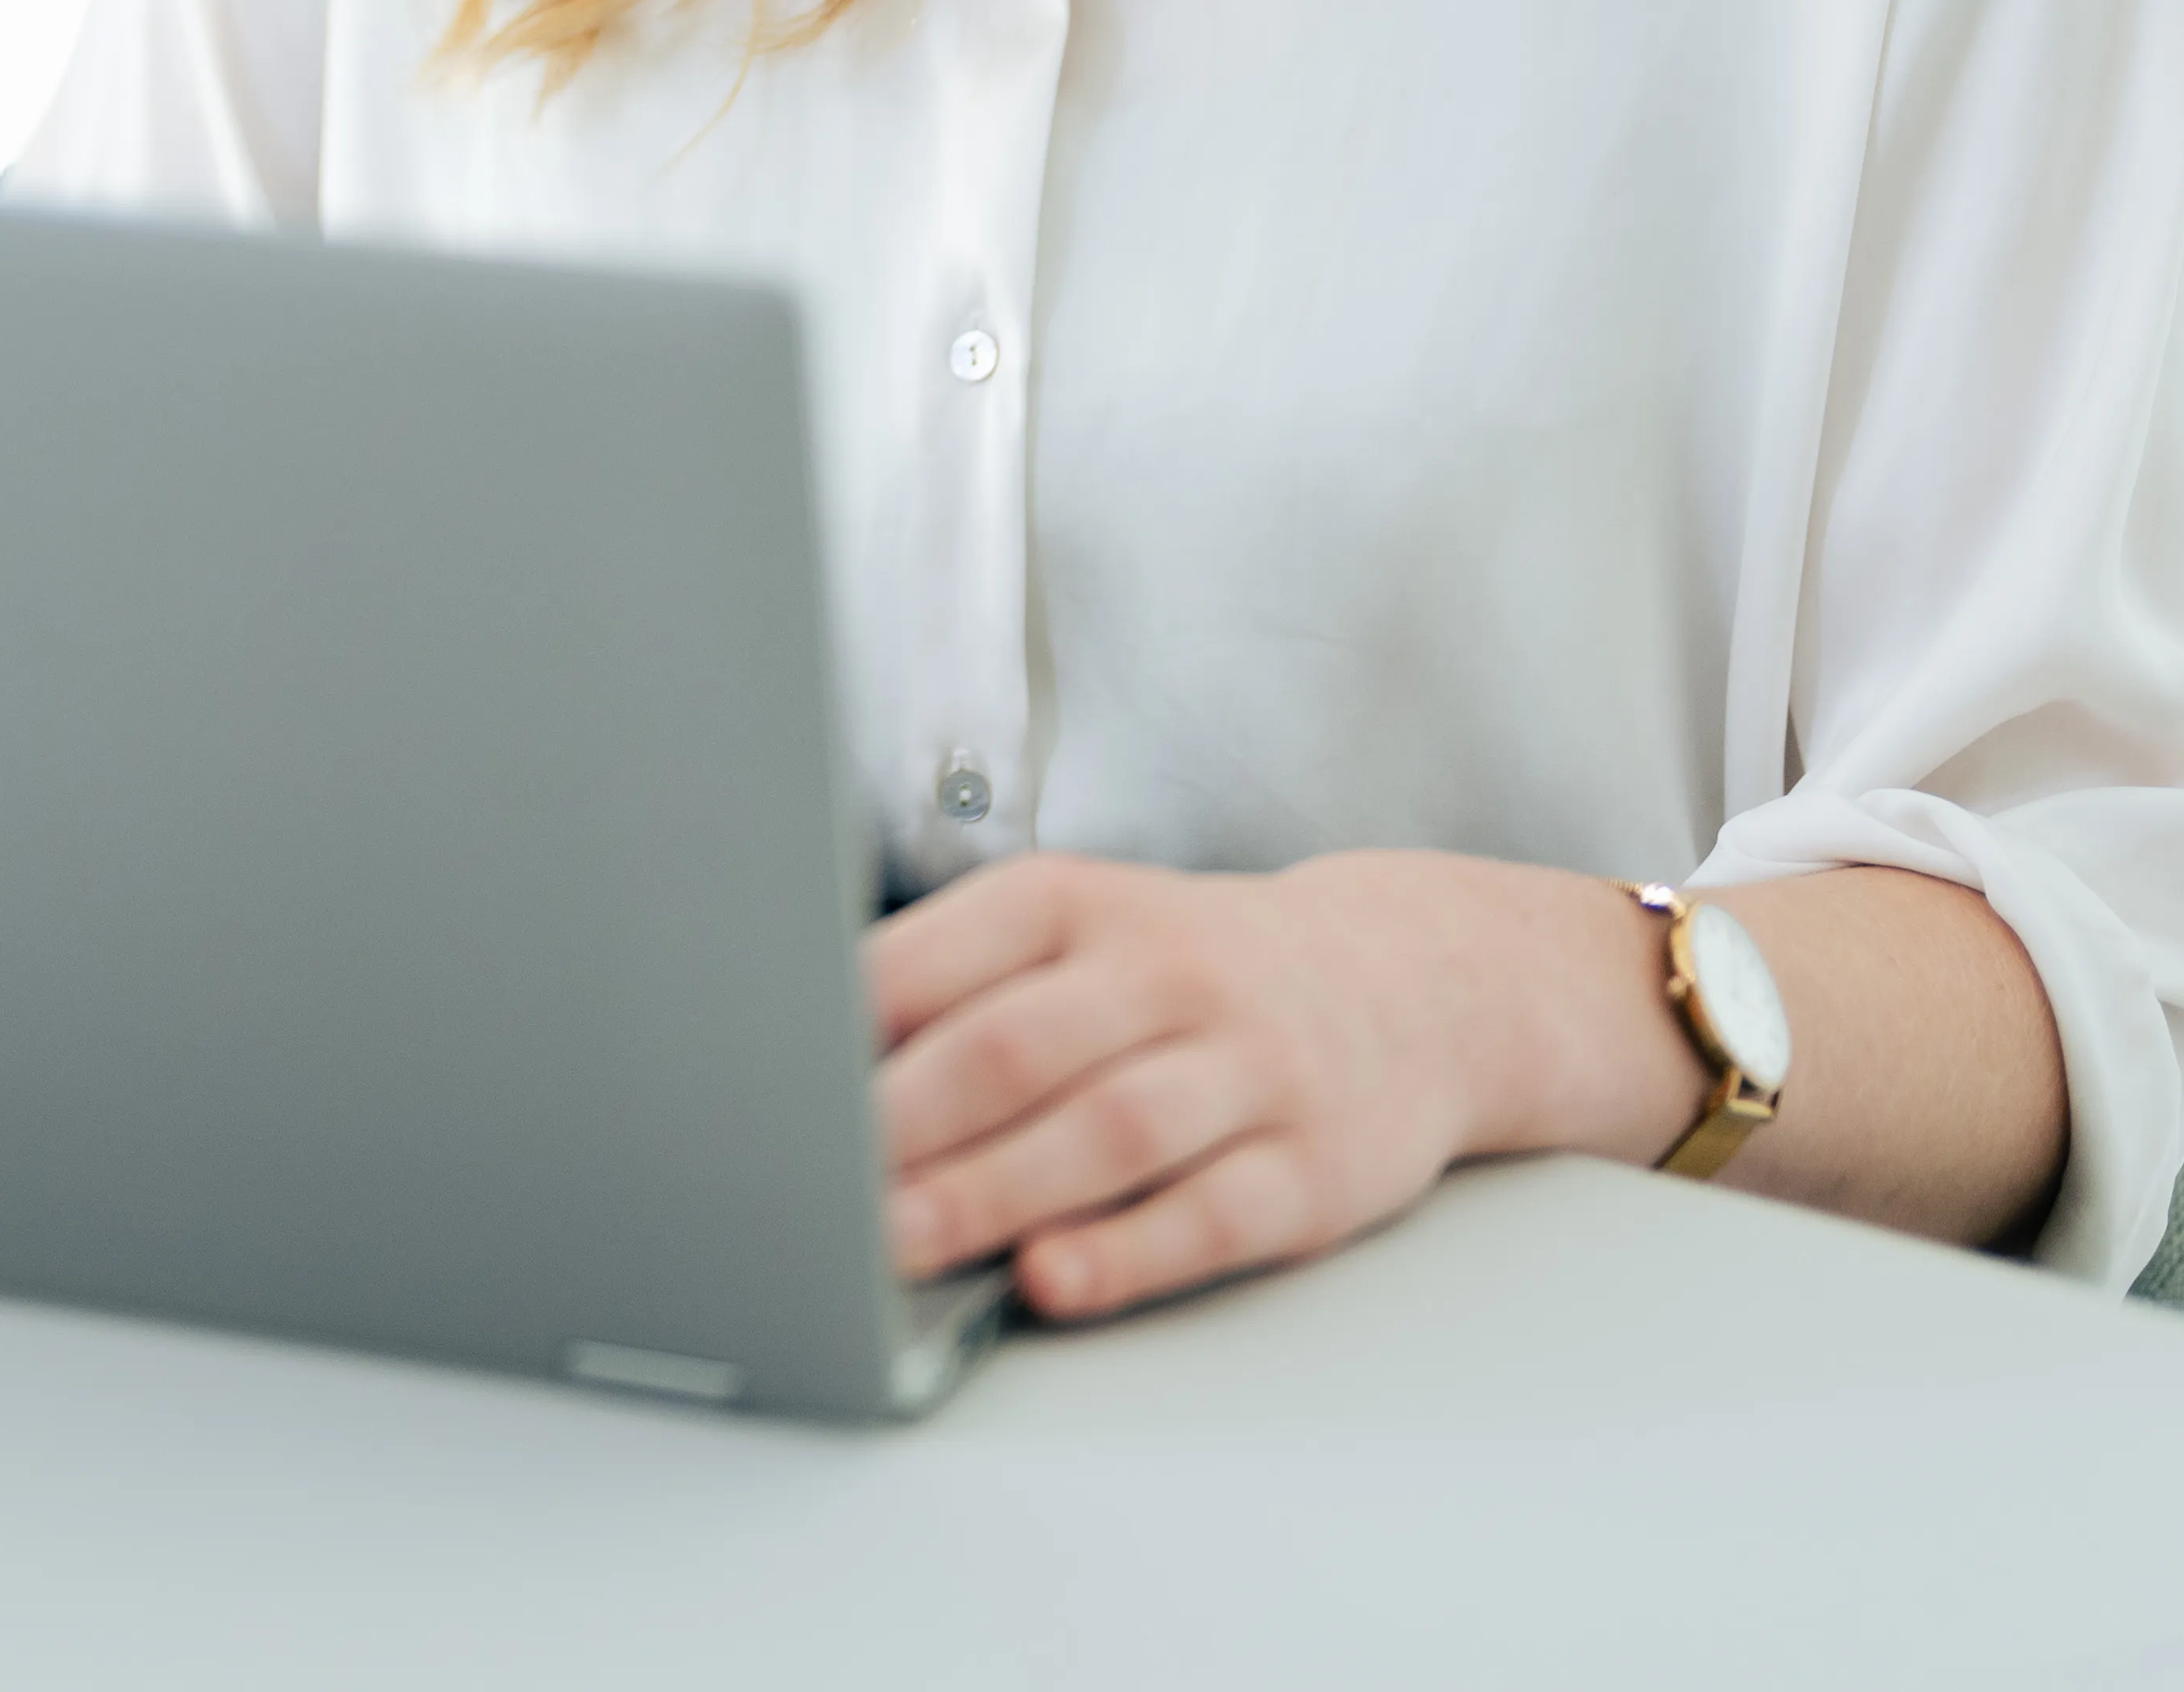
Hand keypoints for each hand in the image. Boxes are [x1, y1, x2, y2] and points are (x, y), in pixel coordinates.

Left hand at [866, 847, 1635, 1320]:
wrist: (1415, 983)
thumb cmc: (1195, 970)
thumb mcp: (1081, 930)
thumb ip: (958, 984)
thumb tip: (808, 1063)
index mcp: (1081, 906)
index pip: (944, 954)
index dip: (846, 1026)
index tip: (768, 1085)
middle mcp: (1166, 975)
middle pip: (1017, 1047)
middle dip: (907, 1124)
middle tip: (813, 1187)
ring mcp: (1249, 1070)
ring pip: (1109, 1131)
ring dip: (996, 1192)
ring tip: (902, 1244)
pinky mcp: (1312, 1169)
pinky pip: (1211, 1214)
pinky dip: (1127, 1251)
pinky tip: (1052, 1277)